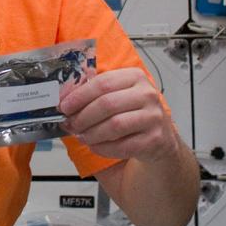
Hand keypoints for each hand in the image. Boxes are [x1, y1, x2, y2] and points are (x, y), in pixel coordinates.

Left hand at [58, 67, 179, 163]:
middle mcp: (147, 94)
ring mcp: (153, 117)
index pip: (103, 83)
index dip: (79, 96)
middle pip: (107, 104)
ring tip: (82, 137)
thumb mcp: (118, 96)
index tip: (64, 106)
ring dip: (92, 134)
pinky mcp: (155, 139)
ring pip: (114, 125)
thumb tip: (65, 103)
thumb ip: (95, 95)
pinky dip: (104, 148)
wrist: (160, 138)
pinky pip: (123, 145)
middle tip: (70, 124)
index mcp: (135, 77)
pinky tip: (96, 147)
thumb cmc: (133, 114)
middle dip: (83, 116)